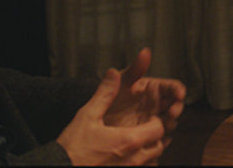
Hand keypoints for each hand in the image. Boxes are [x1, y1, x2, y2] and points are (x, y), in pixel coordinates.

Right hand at [56, 48, 185, 164]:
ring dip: (149, 152)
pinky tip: (128, 158)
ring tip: (137, 144)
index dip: (156, 122)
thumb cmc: (73, 148)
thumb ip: (105, 94)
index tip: (148, 119)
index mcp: (129, 140)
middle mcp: (134, 159)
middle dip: (154, 137)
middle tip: (144, 129)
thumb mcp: (87, 115)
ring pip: (152, 162)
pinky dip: (141, 164)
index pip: (159, 129)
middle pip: (159, 147)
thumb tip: (114, 74)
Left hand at [105, 48, 185, 135]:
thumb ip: (135, 68)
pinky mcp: (147, 137)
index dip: (178, 90)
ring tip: (164, 123)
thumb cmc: (107, 96)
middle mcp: (156, 105)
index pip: (171, 88)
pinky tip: (157, 137)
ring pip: (169, 122)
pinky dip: (161, 138)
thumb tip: (145, 51)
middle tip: (173, 111)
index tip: (180, 94)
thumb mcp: (121, 81)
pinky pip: (159, 138)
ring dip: (170, 123)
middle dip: (176, 108)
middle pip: (174, 105)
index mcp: (153, 89)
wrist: (94, 120)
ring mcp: (152, 121)